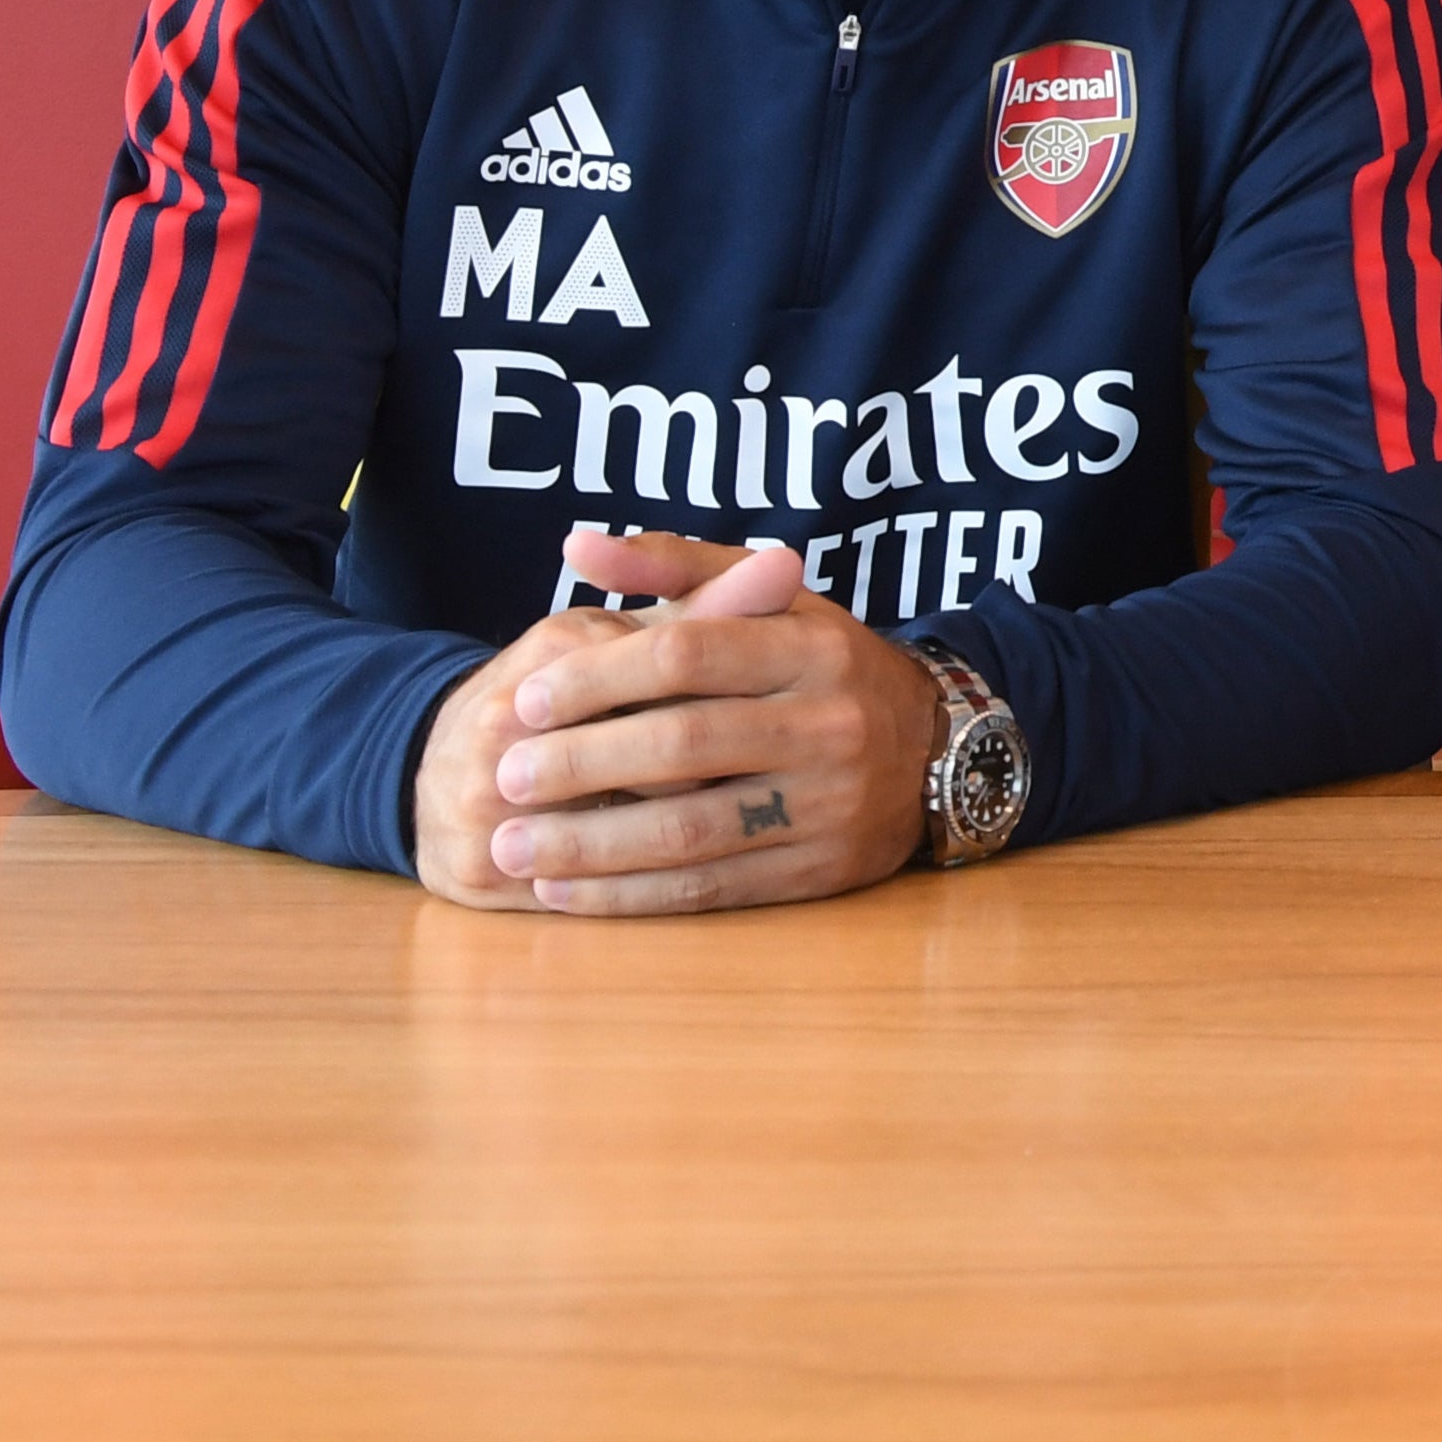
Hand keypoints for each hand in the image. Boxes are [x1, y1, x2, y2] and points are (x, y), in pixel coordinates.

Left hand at [414, 528, 944, 914]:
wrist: (937, 749)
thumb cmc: (824, 667)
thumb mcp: (774, 599)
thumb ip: (675, 567)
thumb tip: (576, 545)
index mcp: (814, 647)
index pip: (688, 654)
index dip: (597, 679)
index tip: (527, 701)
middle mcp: (829, 722)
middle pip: (681, 744)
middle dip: (579, 764)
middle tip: (504, 777)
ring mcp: (829, 803)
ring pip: (689, 829)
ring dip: (588, 843)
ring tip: (511, 846)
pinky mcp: (819, 871)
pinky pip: (709, 887)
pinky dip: (628, 895)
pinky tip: (565, 889)